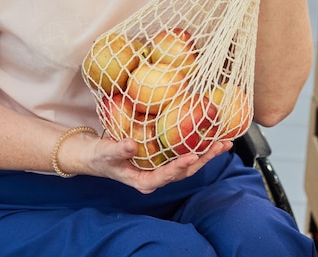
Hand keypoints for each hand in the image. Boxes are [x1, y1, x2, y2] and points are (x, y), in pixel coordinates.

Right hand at [85, 137, 232, 193]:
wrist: (94, 156)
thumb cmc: (98, 157)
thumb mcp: (105, 153)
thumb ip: (117, 149)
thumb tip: (131, 144)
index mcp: (144, 181)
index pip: (165, 176)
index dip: (180, 167)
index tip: (192, 156)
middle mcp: (156, 177)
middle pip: (185, 171)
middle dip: (204, 159)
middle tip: (221, 145)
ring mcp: (161, 169)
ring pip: (188, 164)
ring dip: (206, 153)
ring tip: (223, 141)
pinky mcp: (162, 160)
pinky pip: (182, 153)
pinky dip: (196, 145)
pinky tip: (208, 136)